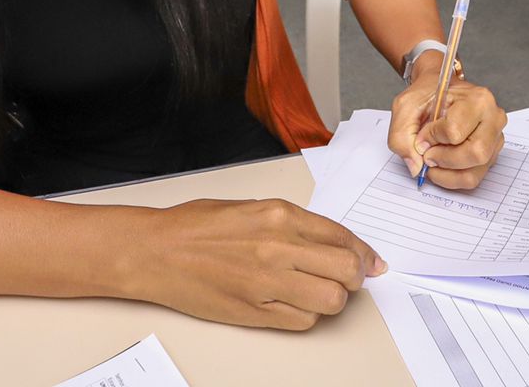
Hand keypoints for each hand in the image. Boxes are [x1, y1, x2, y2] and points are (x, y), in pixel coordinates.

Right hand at [136, 198, 383, 329]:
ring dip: (334, 299)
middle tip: (349, 278)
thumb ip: (293, 223)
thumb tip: (332, 241)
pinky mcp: (256, 311)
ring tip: (319, 292)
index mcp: (280, 214)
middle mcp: (279, 246)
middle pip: (347, 270)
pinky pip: (303, 322)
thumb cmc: (196, 226)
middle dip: (356, 276)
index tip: (372, 262)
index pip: (343, 237)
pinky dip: (308, 317)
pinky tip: (295, 305)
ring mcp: (268, 281)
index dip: (364, 253)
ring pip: (332, 301)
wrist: (156, 251)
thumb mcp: (252, 207)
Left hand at [388, 62, 506, 189]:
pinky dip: (451, 178)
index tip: (422, 135)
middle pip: (475, 154)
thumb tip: (416, 166)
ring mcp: (495, 139)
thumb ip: (402, 137)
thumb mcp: (405, 106)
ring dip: (446, 174)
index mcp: (478, 100)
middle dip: (443, 160)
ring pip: (474, 173)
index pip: (455, 130)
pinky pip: (472, 178)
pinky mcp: (491, 156)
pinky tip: (440, 166)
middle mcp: (493, 119)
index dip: (431, 138)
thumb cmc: (427, 96)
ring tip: (432, 161)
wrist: (439, 91)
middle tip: (427, 154)